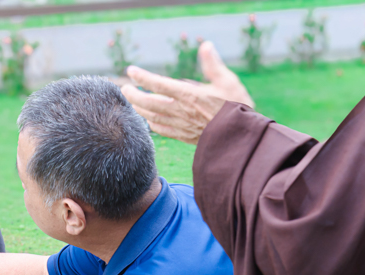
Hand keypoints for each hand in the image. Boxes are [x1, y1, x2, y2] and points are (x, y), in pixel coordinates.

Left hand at [120, 41, 253, 144]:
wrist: (239, 138)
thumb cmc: (237, 108)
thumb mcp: (228, 81)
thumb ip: (213, 65)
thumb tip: (205, 45)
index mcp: (190, 95)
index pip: (159, 84)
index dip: (143, 77)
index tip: (131, 71)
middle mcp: (181, 111)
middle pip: (149, 103)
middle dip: (134, 96)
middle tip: (125, 89)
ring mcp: (181, 125)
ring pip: (152, 117)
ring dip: (140, 109)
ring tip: (133, 102)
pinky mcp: (184, 137)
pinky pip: (162, 130)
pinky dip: (152, 124)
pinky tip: (149, 120)